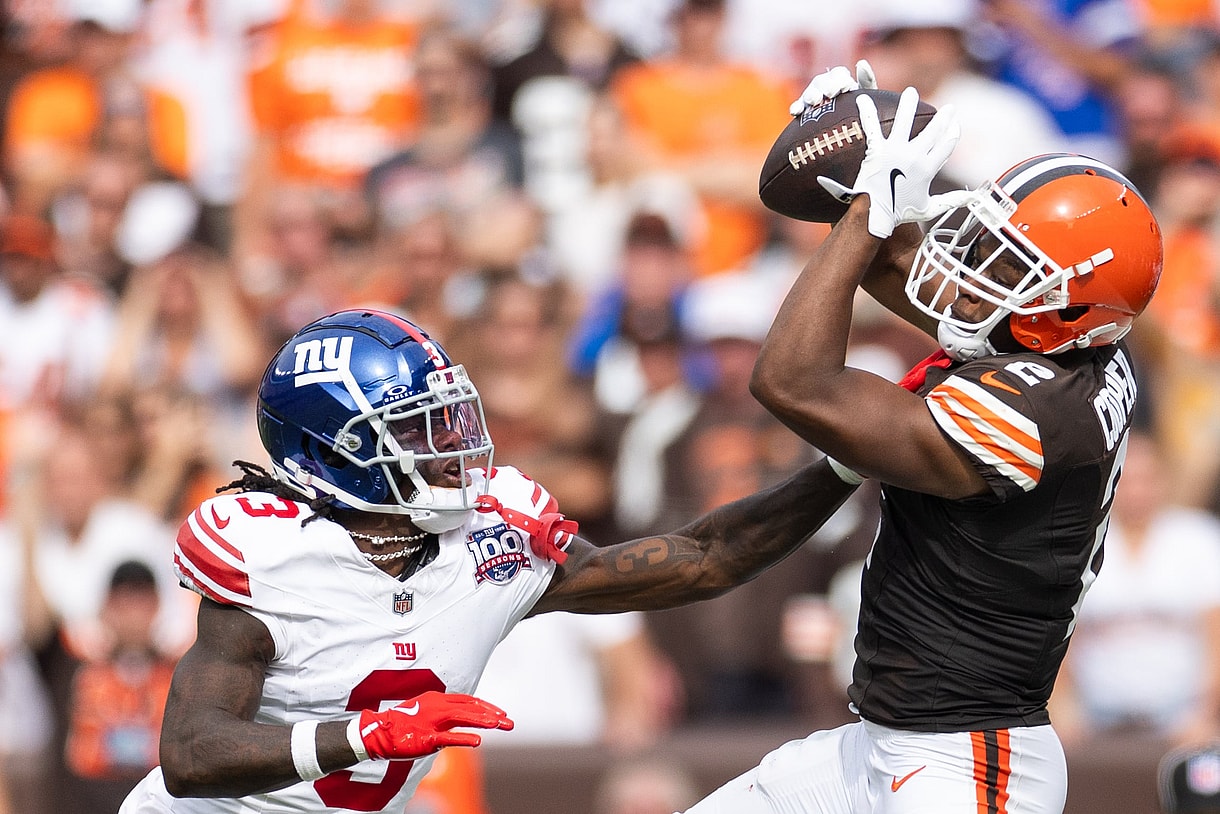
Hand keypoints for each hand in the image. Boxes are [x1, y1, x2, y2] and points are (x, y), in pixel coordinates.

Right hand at [354, 691, 512, 759]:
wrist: (378, 732)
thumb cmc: (403, 724)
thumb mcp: (426, 714)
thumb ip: (444, 716)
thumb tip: (460, 724)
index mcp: (438, 699)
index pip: (469, 700)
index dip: (486, 707)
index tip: (501, 714)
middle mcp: (438, 706)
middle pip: (471, 708)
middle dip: (492, 715)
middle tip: (510, 722)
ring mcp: (432, 721)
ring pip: (463, 717)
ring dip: (483, 721)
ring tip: (499, 724)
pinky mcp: (426, 737)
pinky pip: (448, 737)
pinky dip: (464, 738)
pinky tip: (478, 741)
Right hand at [789, 59, 876, 115]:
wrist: (855, 138)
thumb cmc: (864, 116)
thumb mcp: (868, 98)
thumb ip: (867, 81)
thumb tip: (861, 63)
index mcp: (842, 82)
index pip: (838, 74)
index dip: (841, 79)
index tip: (847, 88)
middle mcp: (826, 89)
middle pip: (821, 81)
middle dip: (825, 86)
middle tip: (831, 93)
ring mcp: (814, 101)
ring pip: (810, 93)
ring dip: (811, 94)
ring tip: (815, 101)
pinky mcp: (805, 113)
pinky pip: (798, 107)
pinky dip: (796, 107)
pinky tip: (796, 112)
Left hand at [817, 87, 964, 237]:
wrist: (874, 215)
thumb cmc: (899, 213)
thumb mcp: (929, 208)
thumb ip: (951, 200)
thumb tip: (972, 197)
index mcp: (928, 169)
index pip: (946, 146)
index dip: (953, 134)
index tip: (956, 125)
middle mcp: (914, 157)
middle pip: (933, 131)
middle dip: (943, 117)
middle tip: (949, 108)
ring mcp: (895, 151)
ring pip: (905, 121)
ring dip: (909, 105)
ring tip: (910, 92)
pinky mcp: (877, 150)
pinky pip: (872, 127)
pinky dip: (867, 112)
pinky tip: (863, 99)